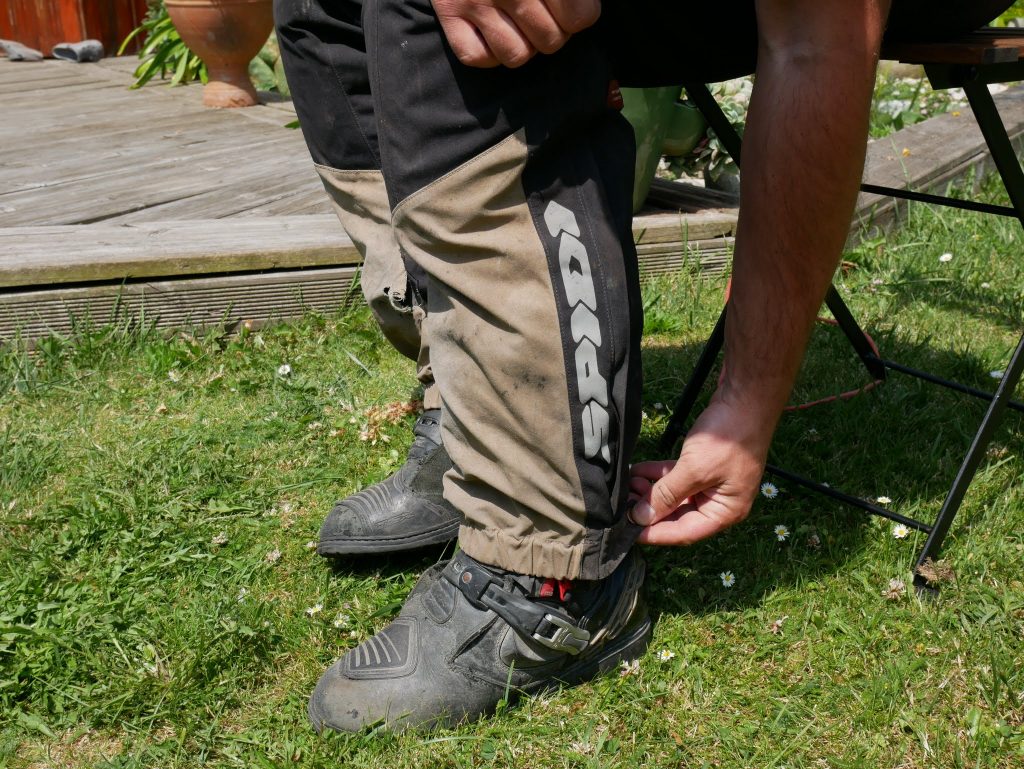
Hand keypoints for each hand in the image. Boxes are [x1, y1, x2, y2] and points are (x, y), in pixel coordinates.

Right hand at [432, 0, 600, 67]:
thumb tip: (584, 12)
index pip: (580, 17)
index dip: (581, 14)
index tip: (573, 5)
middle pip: (551, 40)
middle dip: (554, 30)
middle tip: (545, 12)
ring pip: (517, 55)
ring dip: (525, 44)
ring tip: (522, 22)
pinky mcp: (448, 10)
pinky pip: (477, 57)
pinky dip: (490, 52)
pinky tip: (495, 32)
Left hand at [628, 398, 772, 545]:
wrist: (746, 398)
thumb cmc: (729, 438)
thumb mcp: (694, 470)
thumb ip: (666, 495)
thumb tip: (641, 517)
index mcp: (725, 511)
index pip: (684, 532)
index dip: (655, 533)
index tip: (628, 531)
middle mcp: (719, 501)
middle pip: (677, 515)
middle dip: (649, 510)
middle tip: (622, 505)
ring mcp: (711, 482)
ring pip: (674, 495)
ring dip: (650, 492)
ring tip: (627, 486)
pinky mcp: (703, 465)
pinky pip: (676, 477)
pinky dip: (657, 475)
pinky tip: (637, 471)